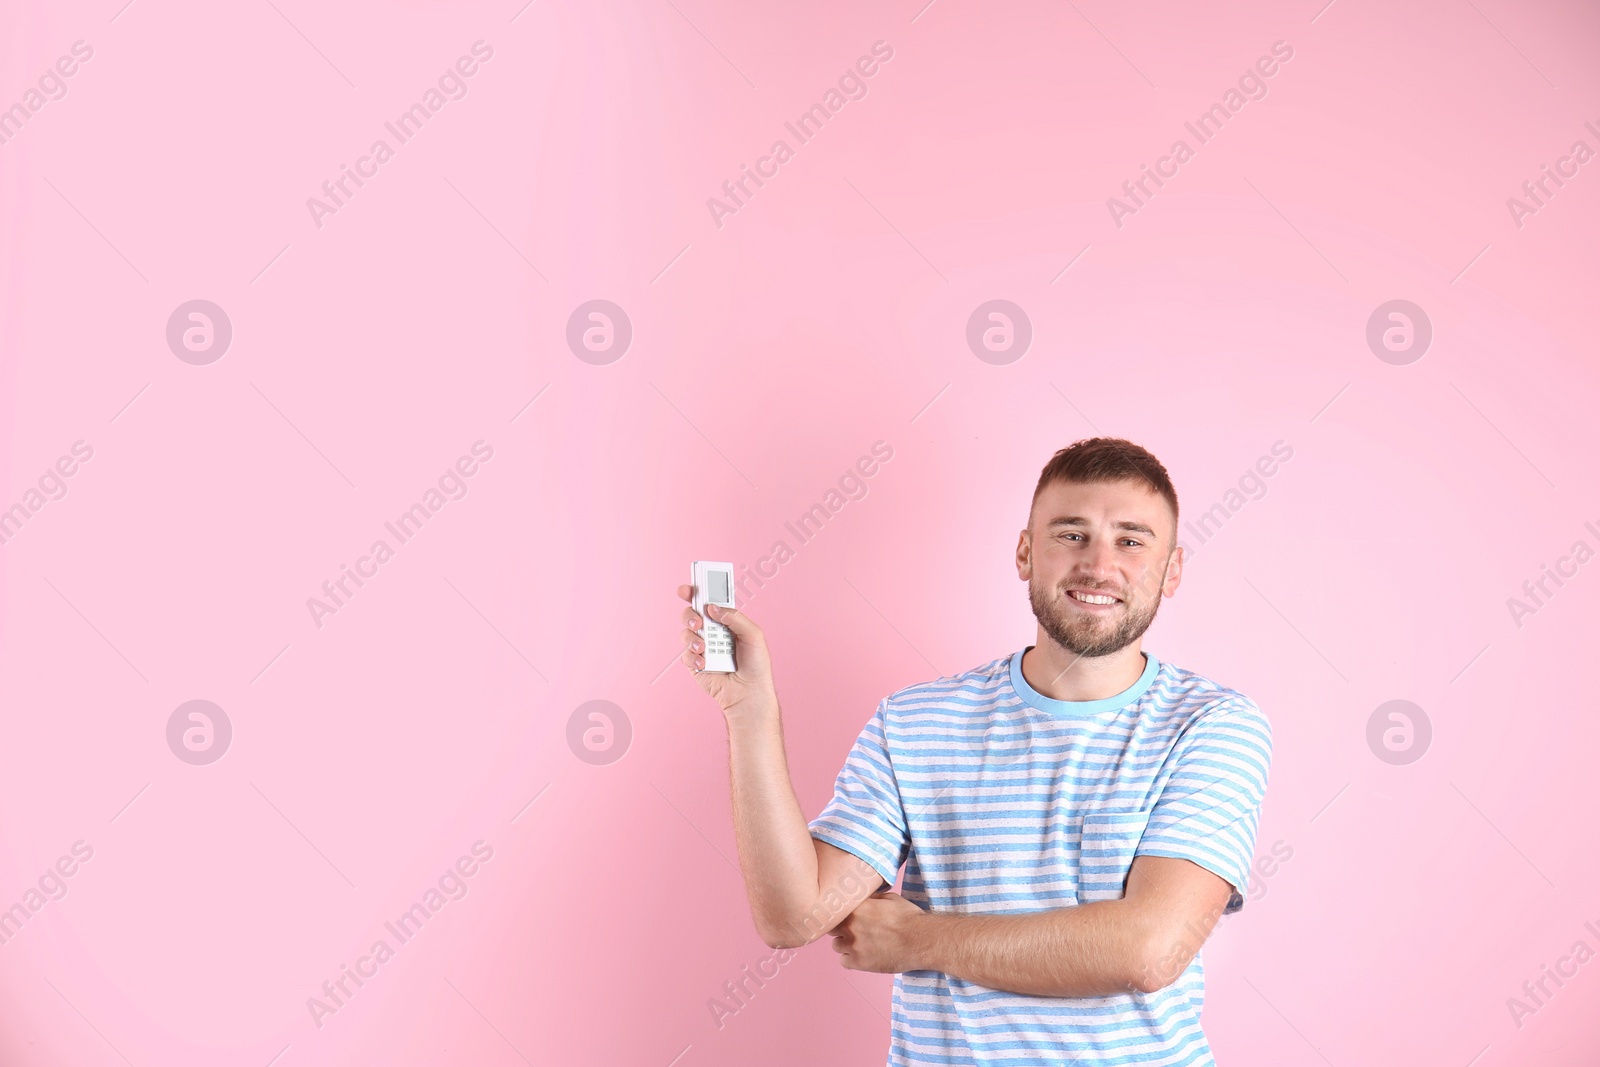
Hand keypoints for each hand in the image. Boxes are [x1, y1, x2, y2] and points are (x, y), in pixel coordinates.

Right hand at [677, 584, 776, 718]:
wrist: (749, 693)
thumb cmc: (756, 664)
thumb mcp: (753, 634)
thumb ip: (734, 617)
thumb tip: (713, 608)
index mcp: (726, 622)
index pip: (709, 602)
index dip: (697, 592)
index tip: (688, 587)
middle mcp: (712, 632)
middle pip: (691, 614)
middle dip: (689, 614)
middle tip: (698, 621)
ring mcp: (702, 647)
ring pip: (686, 633)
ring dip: (692, 637)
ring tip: (704, 647)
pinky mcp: (695, 664)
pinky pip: (686, 654)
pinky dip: (693, 657)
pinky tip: (705, 663)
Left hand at [828, 891, 929, 973]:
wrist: (921, 940)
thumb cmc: (908, 917)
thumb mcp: (889, 898)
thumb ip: (870, 898)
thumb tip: (862, 898)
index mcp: (856, 907)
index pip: (833, 910)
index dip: (839, 913)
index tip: (845, 916)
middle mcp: (850, 925)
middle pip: (831, 927)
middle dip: (840, 928)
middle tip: (853, 930)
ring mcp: (853, 945)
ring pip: (835, 945)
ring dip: (844, 944)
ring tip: (859, 944)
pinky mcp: (859, 963)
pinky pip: (843, 962)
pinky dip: (850, 959)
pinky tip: (861, 955)